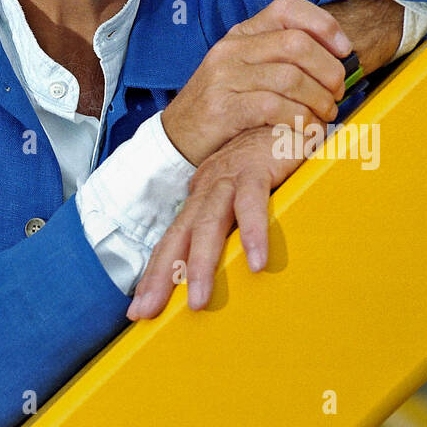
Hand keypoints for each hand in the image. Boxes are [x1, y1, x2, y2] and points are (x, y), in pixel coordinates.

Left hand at [127, 118, 326, 319]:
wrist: (287, 114)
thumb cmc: (270, 159)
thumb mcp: (246, 197)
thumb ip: (235, 225)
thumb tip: (231, 272)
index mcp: (201, 197)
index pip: (172, 241)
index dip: (155, 274)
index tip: (138, 310)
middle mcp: (208, 187)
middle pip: (179, 235)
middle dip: (161, 275)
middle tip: (147, 312)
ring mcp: (229, 176)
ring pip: (208, 223)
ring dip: (201, 262)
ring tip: (198, 300)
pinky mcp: (257, 167)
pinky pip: (252, 203)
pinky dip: (252, 232)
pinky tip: (256, 261)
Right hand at [160, 0, 351, 166]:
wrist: (177, 138)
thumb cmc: (223, 106)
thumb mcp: (244, 71)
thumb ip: (279, 59)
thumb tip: (335, 61)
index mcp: (241, 34)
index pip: (287, 8)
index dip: (324, 24)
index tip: (345, 50)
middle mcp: (232, 49)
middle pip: (296, 44)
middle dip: (329, 70)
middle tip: (337, 93)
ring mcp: (225, 77)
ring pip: (291, 78)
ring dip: (319, 100)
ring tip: (325, 115)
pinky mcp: (224, 107)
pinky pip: (275, 107)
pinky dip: (300, 119)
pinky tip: (306, 129)